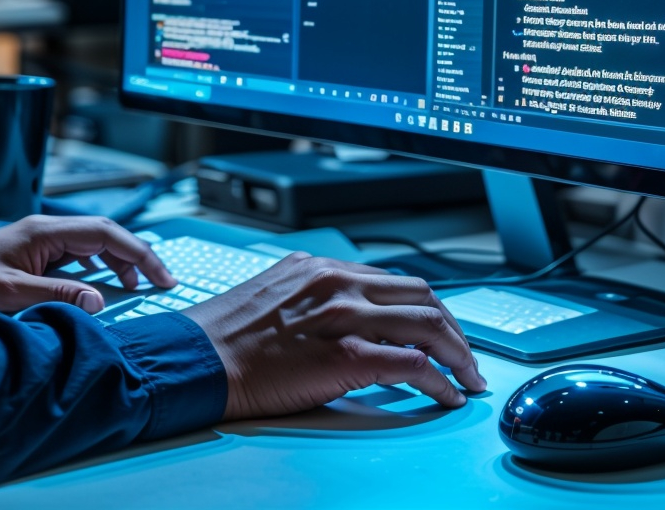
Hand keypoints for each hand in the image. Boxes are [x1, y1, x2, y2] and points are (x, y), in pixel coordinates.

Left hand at [0, 215, 176, 313]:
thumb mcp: (10, 293)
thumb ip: (53, 295)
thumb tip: (97, 301)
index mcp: (46, 232)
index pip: (105, 233)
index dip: (138, 254)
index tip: (160, 277)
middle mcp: (50, 229)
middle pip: (107, 234)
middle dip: (137, 257)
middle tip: (162, 283)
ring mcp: (47, 239)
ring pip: (97, 242)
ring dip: (120, 261)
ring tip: (136, 287)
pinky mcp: (43, 251)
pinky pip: (82, 253)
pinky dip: (102, 266)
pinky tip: (106, 284)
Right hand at [182, 254, 486, 417]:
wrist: (196, 359)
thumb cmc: (226, 337)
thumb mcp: (276, 297)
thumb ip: (316, 298)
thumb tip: (352, 319)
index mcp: (319, 267)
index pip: (394, 280)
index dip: (428, 308)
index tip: (441, 331)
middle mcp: (335, 282)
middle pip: (421, 295)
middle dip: (453, 328)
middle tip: (465, 357)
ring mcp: (342, 315)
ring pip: (427, 324)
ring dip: (458, 354)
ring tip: (468, 377)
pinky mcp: (343, 354)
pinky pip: (412, 364)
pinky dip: (439, 381)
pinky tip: (446, 396)